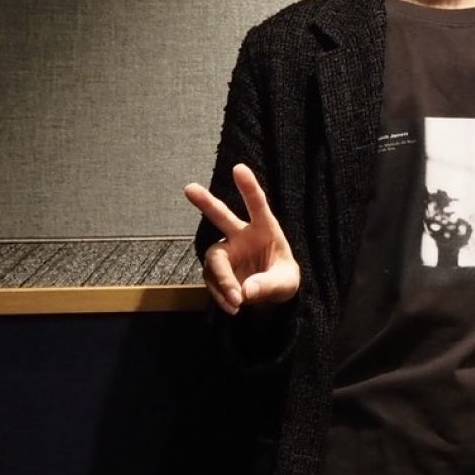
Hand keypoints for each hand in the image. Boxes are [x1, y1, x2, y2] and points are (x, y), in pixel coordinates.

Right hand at [184, 163, 300, 315]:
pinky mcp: (217, 268)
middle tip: (189, 188)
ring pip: (214, 258)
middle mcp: (242, 235)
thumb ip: (267, 286)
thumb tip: (244, 292)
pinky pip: (212, 279)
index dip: (249, 187)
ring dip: (223, 281)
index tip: (239, 168)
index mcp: (265, 229)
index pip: (257, 205)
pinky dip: (220, 294)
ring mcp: (227, 251)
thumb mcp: (285, 284)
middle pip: (221, 216)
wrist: (272, 296)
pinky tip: (232, 306)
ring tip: (237, 301)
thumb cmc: (282, 280)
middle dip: (206, 202)